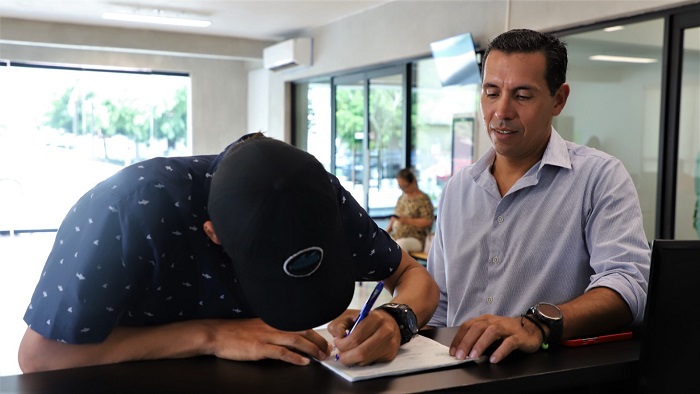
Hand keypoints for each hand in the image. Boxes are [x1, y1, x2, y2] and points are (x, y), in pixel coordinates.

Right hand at [208, 318, 331, 365]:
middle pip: (303, 331)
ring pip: (296, 340)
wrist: (217, 334)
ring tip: (321, 356)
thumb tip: (289, 337)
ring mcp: (266, 336)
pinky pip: (281, 352)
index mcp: (274, 320)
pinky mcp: (260, 348)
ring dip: (311, 349)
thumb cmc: (235, 332)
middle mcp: (273, 325)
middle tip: (328, 350)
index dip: (315, 332)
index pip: (300, 323)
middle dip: (318, 341)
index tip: (325, 340)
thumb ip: (273, 329)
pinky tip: (304, 362)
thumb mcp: (258, 326)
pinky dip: (295, 357)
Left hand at [326, 309, 400, 365]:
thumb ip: (338, 324)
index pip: (356, 338)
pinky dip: (361, 361)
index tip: (337, 342)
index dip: (342, 344)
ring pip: (365, 360)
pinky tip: (359, 354)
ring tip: (348, 353)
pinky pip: (371, 363)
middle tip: (341, 353)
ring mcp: (389, 345)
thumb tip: (338, 337)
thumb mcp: (349, 315)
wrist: (391, 322)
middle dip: (346, 356)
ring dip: (352, 360)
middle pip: (362, 352)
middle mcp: (385, 331)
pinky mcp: (390, 355)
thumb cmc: (367, 319)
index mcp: (374, 318)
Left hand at [449, 314, 542, 363]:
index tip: (452, 351)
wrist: (532, 327)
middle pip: (477, 328)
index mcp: (485, 320)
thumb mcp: (490, 332)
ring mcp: (507, 328)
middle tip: (460, 356)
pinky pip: (509, 343)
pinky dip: (500, 351)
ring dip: (480, 344)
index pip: (467, 326)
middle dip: (466, 342)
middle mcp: (494, 322)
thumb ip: (478, 338)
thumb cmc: (508, 331)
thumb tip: (463, 350)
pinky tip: (494, 359)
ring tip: (474, 356)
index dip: (459, 338)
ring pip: (491, 333)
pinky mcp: (518, 336)